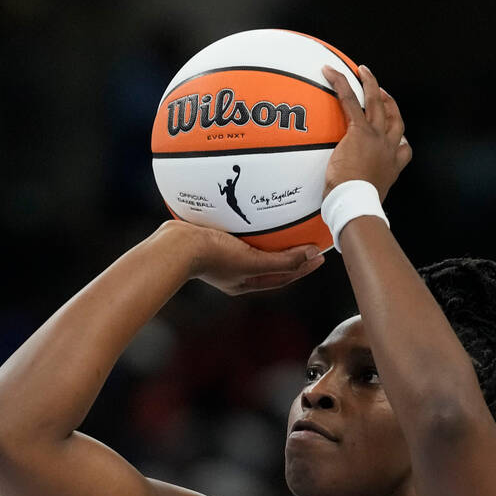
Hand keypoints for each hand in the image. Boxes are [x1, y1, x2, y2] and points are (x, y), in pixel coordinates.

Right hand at [161, 221, 324, 295]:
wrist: (175, 245)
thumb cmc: (212, 257)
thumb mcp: (252, 261)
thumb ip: (282, 261)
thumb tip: (311, 254)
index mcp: (244, 282)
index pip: (282, 276)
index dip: (302, 267)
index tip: (319, 255)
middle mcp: (235, 271)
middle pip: (270, 263)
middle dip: (290, 255)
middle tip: (308, 241)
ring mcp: (223, 256)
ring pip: (255, 248)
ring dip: (272, 240)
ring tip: (286, 226)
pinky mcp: (213, 239)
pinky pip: (241, 234)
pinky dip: (253, 227)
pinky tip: (256, 214)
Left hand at [321, 64, 411, 200]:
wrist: (356, 202)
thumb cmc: (356, 206)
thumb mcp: (366, 200)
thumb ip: (362, 193)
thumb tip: (345, 202)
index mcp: (392, 167)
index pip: (404, 149)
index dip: (402, 139)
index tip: (399, 136)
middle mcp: (389, 149)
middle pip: (394, 119)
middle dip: (390, 103)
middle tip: (382, 92)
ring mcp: (376, 138)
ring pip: (377, 104)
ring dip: (371, 84)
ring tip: (364, 71)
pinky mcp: (359, 131)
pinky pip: (350, 102)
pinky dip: (341, 85)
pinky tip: (330, 73)